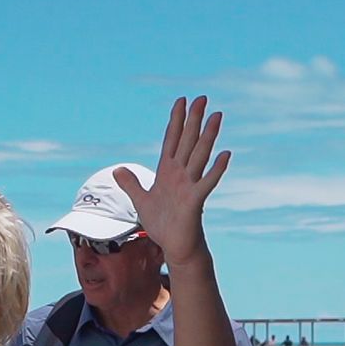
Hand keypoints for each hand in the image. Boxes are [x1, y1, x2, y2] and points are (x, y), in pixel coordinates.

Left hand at [115, 96, 228, 265]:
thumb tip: (118, 170)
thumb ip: (131, 184)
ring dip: (208, 136)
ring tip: (217, 116)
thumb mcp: (141, 201)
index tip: (181, 100)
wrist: (176, 247)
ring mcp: (189, 186)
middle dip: (194, 119)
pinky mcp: (195, 201)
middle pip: (188, 141)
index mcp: (167, 172)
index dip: (176, 120)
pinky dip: (216, 169)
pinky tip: (226, 154)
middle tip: (203, 97)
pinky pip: (207, 182)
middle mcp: (180, 174)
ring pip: (199, 156)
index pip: (172, 140)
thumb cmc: (163, 225)